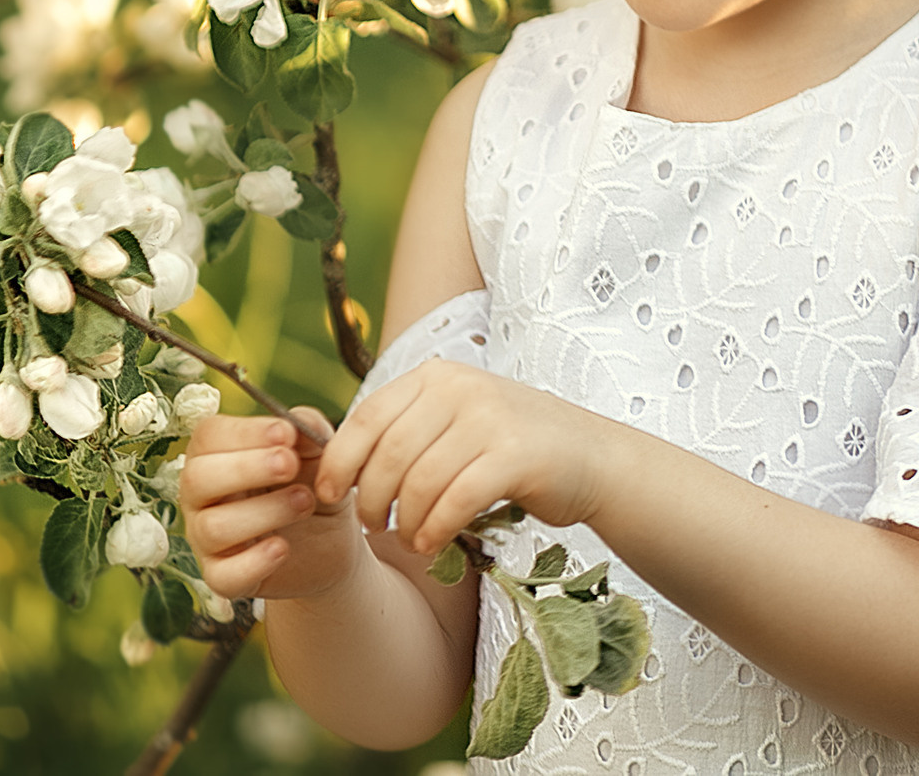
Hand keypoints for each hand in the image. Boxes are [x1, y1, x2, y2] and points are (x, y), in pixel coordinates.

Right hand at [179, 407, 369, 601]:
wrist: (331, 538)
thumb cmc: (312, 483)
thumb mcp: (318, 451)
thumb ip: (307, 430)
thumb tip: (296, 425)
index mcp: (214, 455)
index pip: (208, 436)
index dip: (245, 432)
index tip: (286, 433)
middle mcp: (201, 496)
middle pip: (196, 478)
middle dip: (245, 468)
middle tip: (290, 465)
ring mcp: (207, 540)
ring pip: (212, 527)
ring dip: (263, 511)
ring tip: (304, 501)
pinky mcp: (223, 578)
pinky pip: (223, 576)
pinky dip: (255, 561)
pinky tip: (283, 547)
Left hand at [315, 361, 612, 556]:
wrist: (592, 457)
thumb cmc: (512, 447)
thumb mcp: (456, 420)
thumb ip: (408, 430)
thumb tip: (337, 466)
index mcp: (436, 375)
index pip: (367, 416)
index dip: (339, 460)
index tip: (327, 495)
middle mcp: (460, 388)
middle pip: (388, 453)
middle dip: (370, 498)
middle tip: (373, 525)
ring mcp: (490, 419)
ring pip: (420, 481)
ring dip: (405, 520)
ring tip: (408, 539)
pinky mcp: (515, 456)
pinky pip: (456, 500)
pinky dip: (436, 528)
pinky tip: (432, 543)